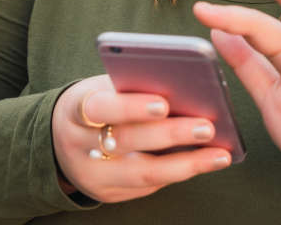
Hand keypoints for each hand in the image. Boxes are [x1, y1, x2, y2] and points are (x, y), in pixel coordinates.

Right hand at [52, 74, 232, 202]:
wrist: (61, 139)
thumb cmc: (96, 103)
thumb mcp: (102, 88)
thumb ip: (131, 86)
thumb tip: (185, 85)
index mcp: (75, 109)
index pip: (100, 108)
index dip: (131, 107)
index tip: (164, 103)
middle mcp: (79, 145)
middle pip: (126, 142)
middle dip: (170, 134)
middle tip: (206, 126)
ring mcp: (93, 175)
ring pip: (142, 173)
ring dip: (185, 163)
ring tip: (218, 154)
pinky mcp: (109, 194)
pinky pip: (149, 186)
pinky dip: (180, 172)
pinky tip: (205, 162)